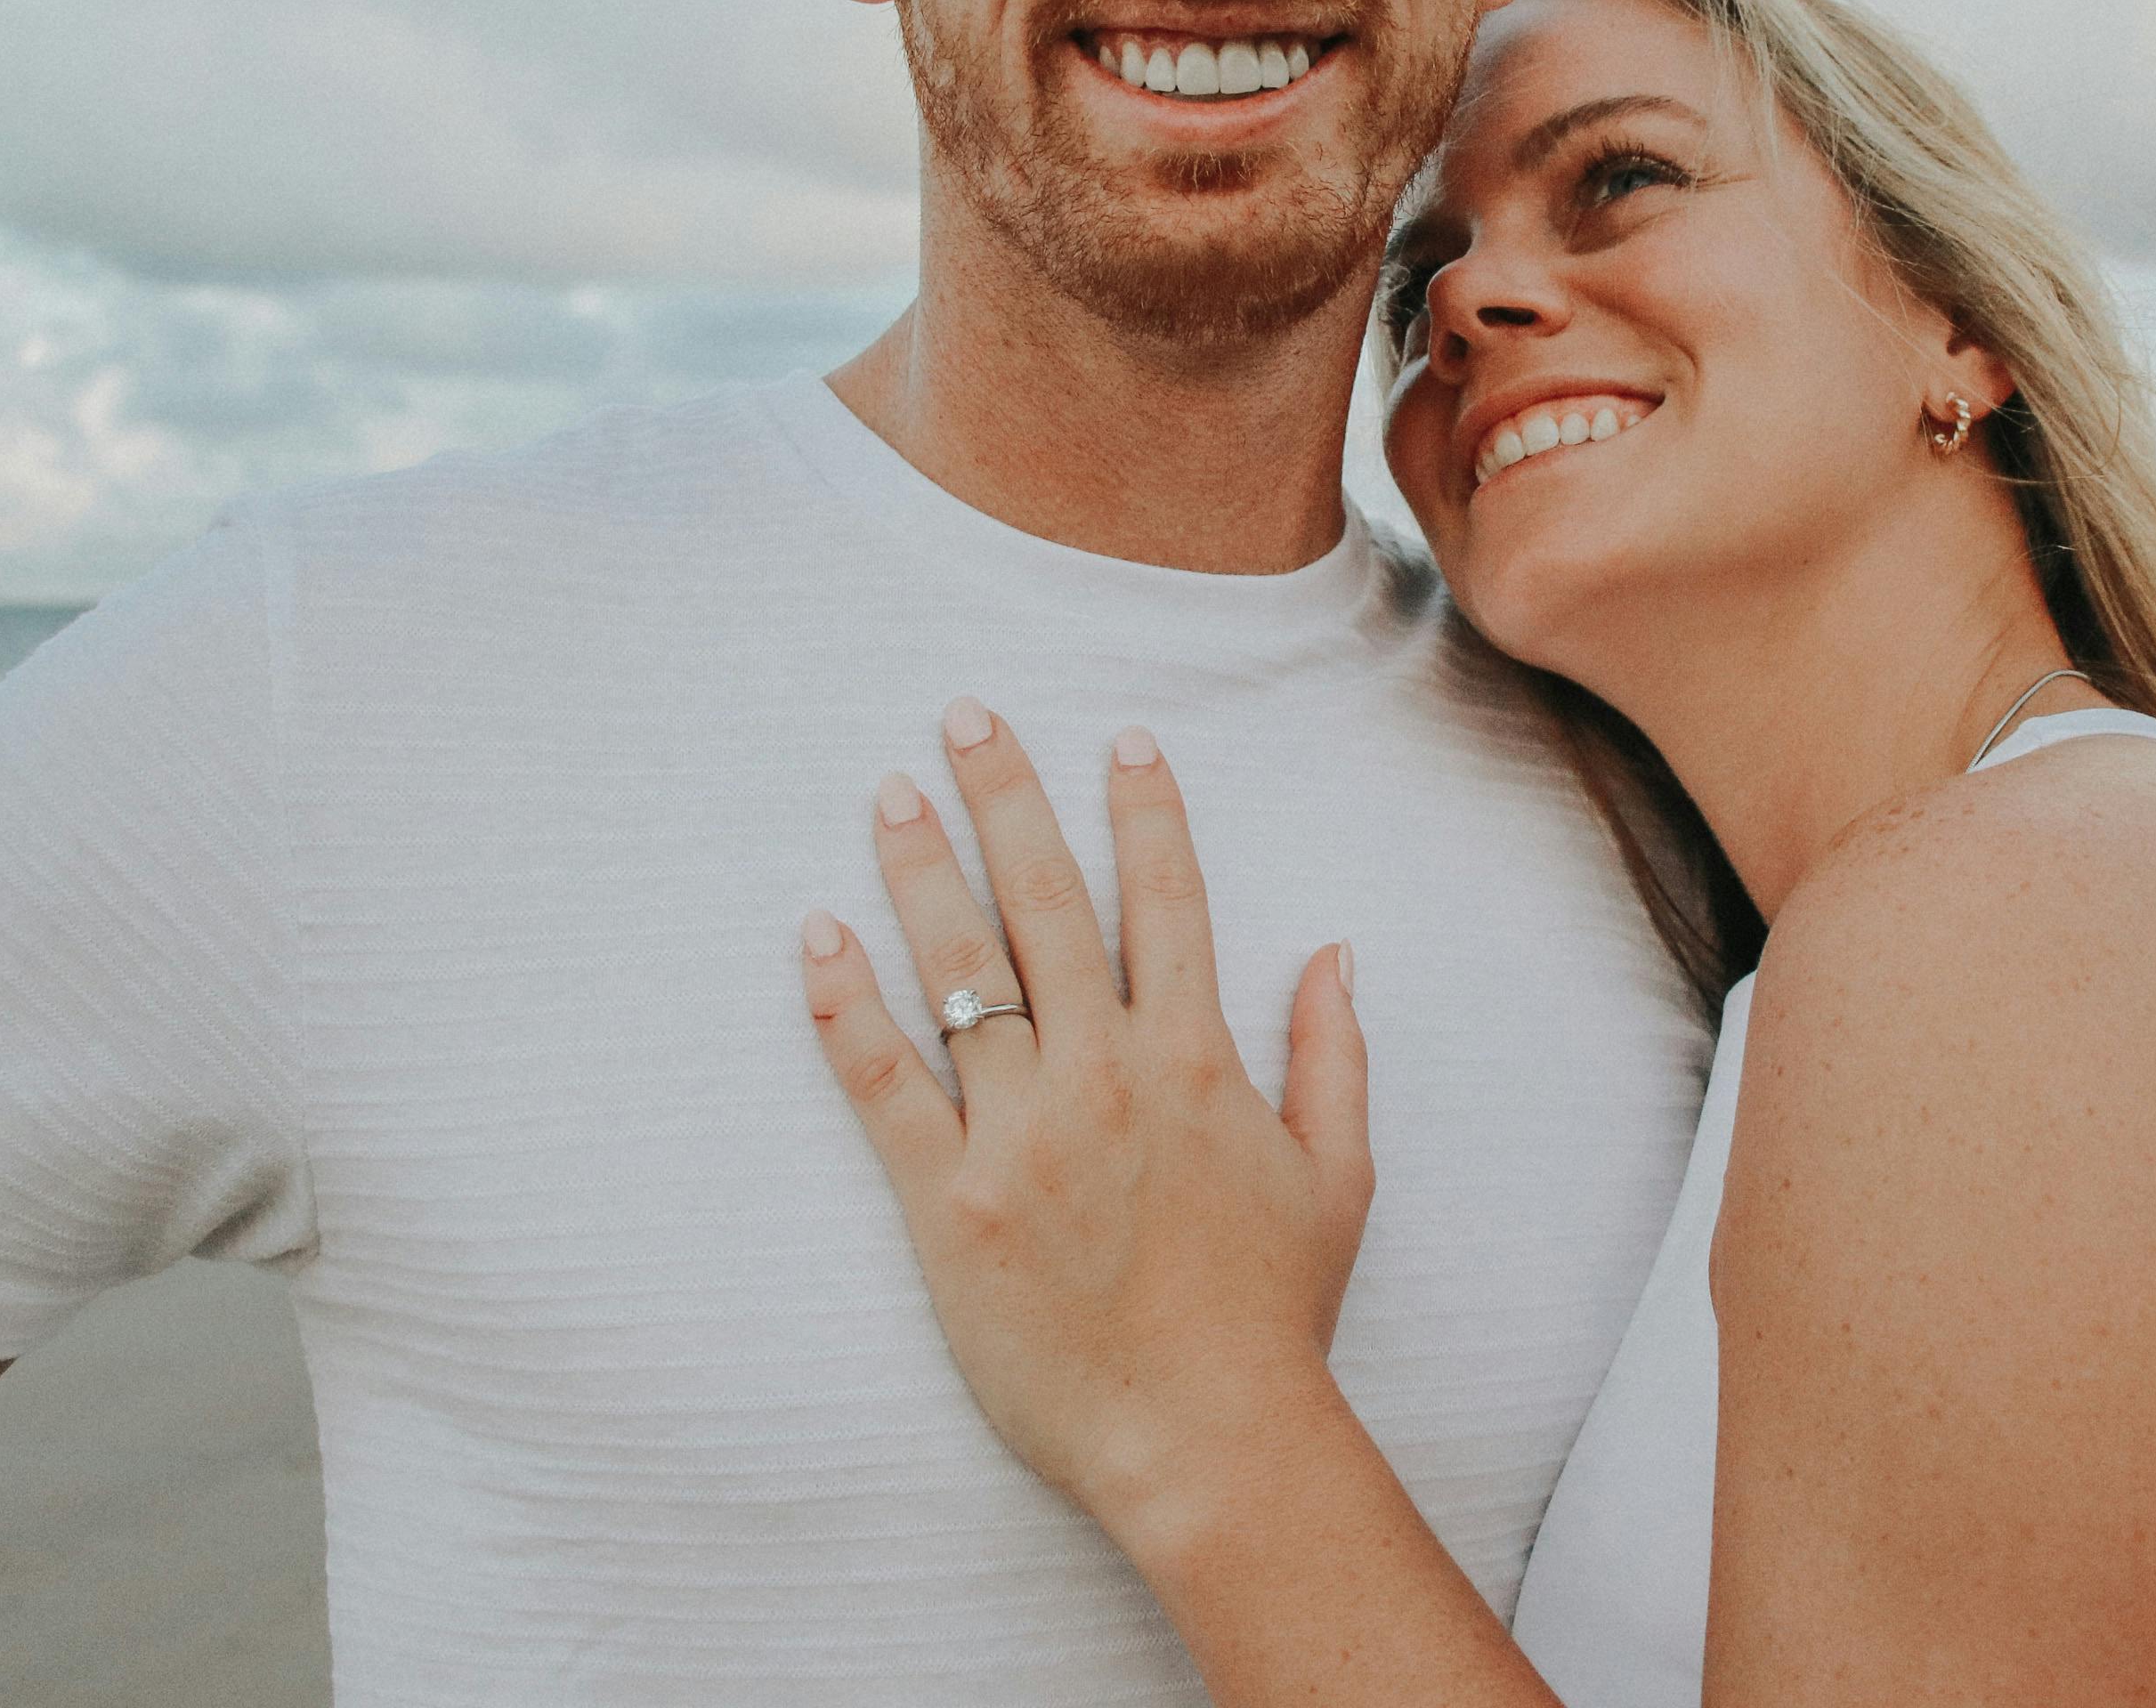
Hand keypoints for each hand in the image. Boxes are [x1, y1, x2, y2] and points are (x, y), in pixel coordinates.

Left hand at [797, 700, 1374, 1540]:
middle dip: (1008, 797)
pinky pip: (887, 1083)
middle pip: (1047, 906)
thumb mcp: (1339, 1178)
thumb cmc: (1273, 1317)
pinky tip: (817, 935)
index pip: (1167, 903)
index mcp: (1195, 1063)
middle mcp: (1105, 1076)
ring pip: (962, 971)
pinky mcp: (949, 1200)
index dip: (1145, 813)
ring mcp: (1022, 1134)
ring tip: (890, 792)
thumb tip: (1335, 951)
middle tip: (966, 715)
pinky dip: (848, 1005)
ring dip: (921, 871)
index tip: (1121, 738)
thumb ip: (1335, 1055)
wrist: (1207, 1439)